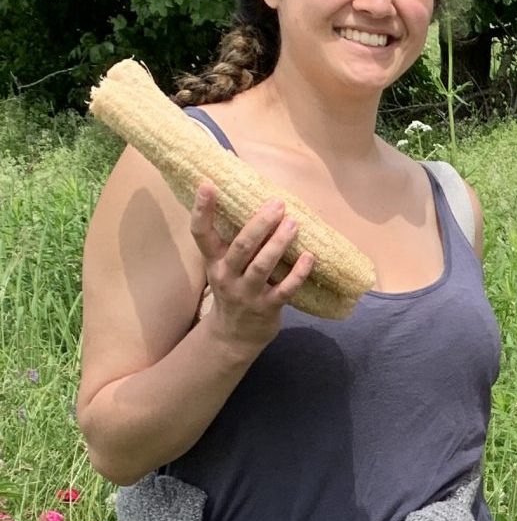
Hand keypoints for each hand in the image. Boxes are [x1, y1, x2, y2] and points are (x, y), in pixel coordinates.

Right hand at [189, 183, 313, 350]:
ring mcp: (246, 293)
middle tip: (278, 204)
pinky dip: (298, 273)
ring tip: (294, 223)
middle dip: (260, 224)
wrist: (234, 336)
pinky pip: (285, 289)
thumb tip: (259, 206)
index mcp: (214, 261)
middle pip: (241, 246)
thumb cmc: (234, 290)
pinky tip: (310, 257)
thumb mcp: (224, 267)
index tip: (207, 184)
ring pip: (262, 266)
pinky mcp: (266, 308)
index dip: (202, 209)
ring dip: (279, 243)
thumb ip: (236, 242)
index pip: (201, 233)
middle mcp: (226, 276)